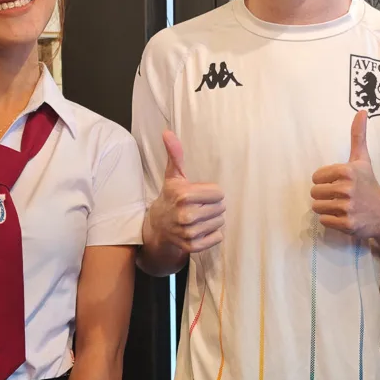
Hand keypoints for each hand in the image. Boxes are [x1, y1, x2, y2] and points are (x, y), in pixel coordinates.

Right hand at [145, 131, 224, 259]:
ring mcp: (189, 233)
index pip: (219, 193)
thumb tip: (167, 132)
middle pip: (221, 208)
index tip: (200, 194)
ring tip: (199, 217)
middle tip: (199, 206)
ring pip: (220, 222)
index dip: (211, 192)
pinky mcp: (192, 246)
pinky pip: (217, 237)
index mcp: (183, 196)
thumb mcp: (173, 176)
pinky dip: (212, 234)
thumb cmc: (170, 197)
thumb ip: (175, 155)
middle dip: (212, 206)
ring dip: (213, 219)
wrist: (158, 227)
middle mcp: (186, 215)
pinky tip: (200, 229)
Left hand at [311, 112, 379, 242]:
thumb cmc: (369, 186)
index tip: (337, 183)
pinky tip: (343, 217)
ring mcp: (347, 207)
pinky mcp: (347, 224)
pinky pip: (324, 221)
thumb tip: (362, 110)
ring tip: (340, 207)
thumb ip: (358, 136)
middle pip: (315, 193)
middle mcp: (347, 188)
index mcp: (347, 171)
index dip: (324, 181)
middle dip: (324, 196)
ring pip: (317, 207)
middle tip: (339, 197)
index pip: (316, 177)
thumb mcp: (363, 160)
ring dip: (326, 208)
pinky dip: (331, 221)